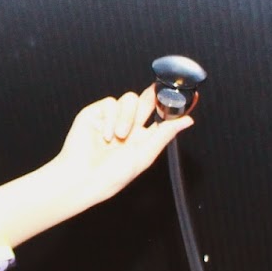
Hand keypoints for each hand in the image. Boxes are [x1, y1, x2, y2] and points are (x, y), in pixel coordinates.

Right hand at [0, 87, 191, 249]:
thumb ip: (166, 133)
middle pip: (144, 101)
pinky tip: (105, 136)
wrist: (83, 177)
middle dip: (151, 97)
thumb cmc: (112, 175)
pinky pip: (110, 103)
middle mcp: (128, 126)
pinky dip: (110, 119)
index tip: (174, 101)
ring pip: (129, 100)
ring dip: (126, 117)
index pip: (158, 116)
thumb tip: (188, 120)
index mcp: (142, 138)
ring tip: (119, 136)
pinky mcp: (95, 113)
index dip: (166, 107)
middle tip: (156, 94)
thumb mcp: (146, 154)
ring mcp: (111, 119)